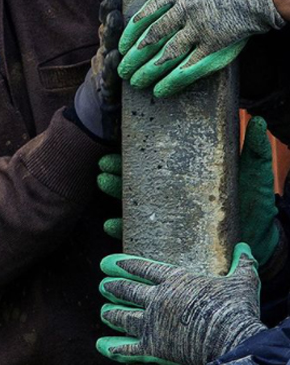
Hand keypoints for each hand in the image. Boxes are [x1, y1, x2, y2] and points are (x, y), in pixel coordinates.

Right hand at [70, 0, 122, 143]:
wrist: (101, 107)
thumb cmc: (122, 67)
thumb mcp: (128, 38)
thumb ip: (135, 13)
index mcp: (116, 27)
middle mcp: (107, 39)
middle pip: (108, 11)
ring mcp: (103, 59)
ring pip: (107, 39)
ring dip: (109, 25)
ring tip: (114, 12)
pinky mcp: (106, 84)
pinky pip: (107, 73)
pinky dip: (109, 65)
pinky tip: (112, 58)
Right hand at [96, 117, 280, 267]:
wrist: (262, 242)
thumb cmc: (256, 206)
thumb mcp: (255, 175)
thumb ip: (255, 151)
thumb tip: (259, 121)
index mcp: (189, 175)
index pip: (159, 158)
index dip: (138, 149)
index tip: (121, 141)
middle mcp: (175, 194)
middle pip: (139, 178)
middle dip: (117, 170)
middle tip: (104, 164)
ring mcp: (170, 216)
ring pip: (134, 201)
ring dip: (115, 191)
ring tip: (103, 181)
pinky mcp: (169, 240)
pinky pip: (140, 234)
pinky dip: (122, 229)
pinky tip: (111, 225)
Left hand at [98, 243, 265, 364]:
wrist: (232, 338)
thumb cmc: (236, 308)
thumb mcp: (242, 281)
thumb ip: (241, 263)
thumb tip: (246, 247)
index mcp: (174, 280)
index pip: (143, 268)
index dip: (126, 265)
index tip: (111, 263)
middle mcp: (158, 298)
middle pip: (128, 290)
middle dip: (114, 287)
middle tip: (103, 285)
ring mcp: (153, 322)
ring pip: (124, 317)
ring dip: (112, 314)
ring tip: (103, 312)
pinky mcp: (154, 347)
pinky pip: (129, 347)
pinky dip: (115, 348)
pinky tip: (103, 346)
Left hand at [117, 0, 284, 98]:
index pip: (146, 12)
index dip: (132, 31)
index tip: (122, 44)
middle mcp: (184, 10)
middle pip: (153, 36)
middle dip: (135, 55)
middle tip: (122, 68)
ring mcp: (199, 29)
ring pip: (166, 54)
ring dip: (148, 70)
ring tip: (135, 81)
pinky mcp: (215, 45)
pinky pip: (189, 67)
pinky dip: (173, 80)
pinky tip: (160, 90)